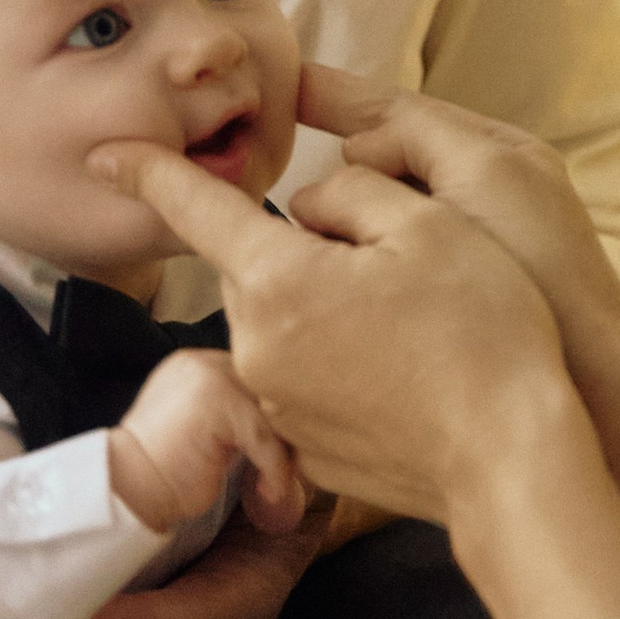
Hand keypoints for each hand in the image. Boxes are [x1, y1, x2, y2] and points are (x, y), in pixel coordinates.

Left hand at [90, 122, 585, 527]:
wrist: (511, 463)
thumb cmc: (482, 335)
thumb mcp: (430, 225)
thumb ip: (354, 191)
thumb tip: (312, 204)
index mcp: (280, 280)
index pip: (197, 210)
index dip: (150, 172)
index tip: (108, 154)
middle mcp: (259, 346)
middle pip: (255, 270)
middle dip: (300, 252)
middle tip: (392, 262)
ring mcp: (278, 406)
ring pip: (281, 324)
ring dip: (320, 309)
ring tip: (409, 325)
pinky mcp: (306, 449)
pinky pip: (305, 381)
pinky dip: (338, 366)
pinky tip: (403, 375)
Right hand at [117, 349, 303, 535]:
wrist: (129, 489)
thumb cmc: (168, 470)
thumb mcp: (204, 430)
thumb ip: (235, 415)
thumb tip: (290, 425)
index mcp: (197, 364)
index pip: (257, 381)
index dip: (276, 416)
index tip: (285, 451)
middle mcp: (204, 363)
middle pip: (269, 392)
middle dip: (284, 431)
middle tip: (285, 468)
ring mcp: (211, 379)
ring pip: (272, 414)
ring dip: (283, 454)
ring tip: (274, 482)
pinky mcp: (219, 404)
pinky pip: (267, 437)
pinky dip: (275, 470)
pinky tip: (268, 491)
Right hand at [294, 65, 619, 387]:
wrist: (594, 385)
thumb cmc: (545, 271)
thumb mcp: (484, 174)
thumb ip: (418, 139)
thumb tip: (355, 150)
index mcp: (493, 155)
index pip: (400, 113)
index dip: (340, 97)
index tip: (288, 81)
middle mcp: (478, 197)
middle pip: (388, 160)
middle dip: (337, 150)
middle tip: (272, 134)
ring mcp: (462, 255)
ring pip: (379, 214)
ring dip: (337, 211)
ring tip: (288, 214)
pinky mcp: (446, 309)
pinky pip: (383, 262)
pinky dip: (351, 258)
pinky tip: (318, 270)